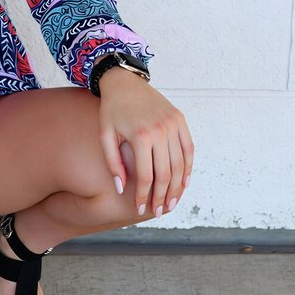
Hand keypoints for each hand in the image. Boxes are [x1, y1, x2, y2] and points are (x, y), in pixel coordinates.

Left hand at [96, 67, 194, 218]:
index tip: (140, 209)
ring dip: (177, 187)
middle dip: (162, 196)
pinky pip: (189, 149)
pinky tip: (184, 183)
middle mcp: (160, 130)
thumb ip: (112, 163)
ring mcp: (173, 125)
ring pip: (180, 164)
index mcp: (140, 135)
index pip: (145, 175)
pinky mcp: (180, 120)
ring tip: (171, 203)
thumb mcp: (105, 135)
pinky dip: (188, 168)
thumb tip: (121, 188)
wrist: (124, 82)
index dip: (143, 195)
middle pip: (165, 173)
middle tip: (159, 211)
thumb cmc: (111, 110)